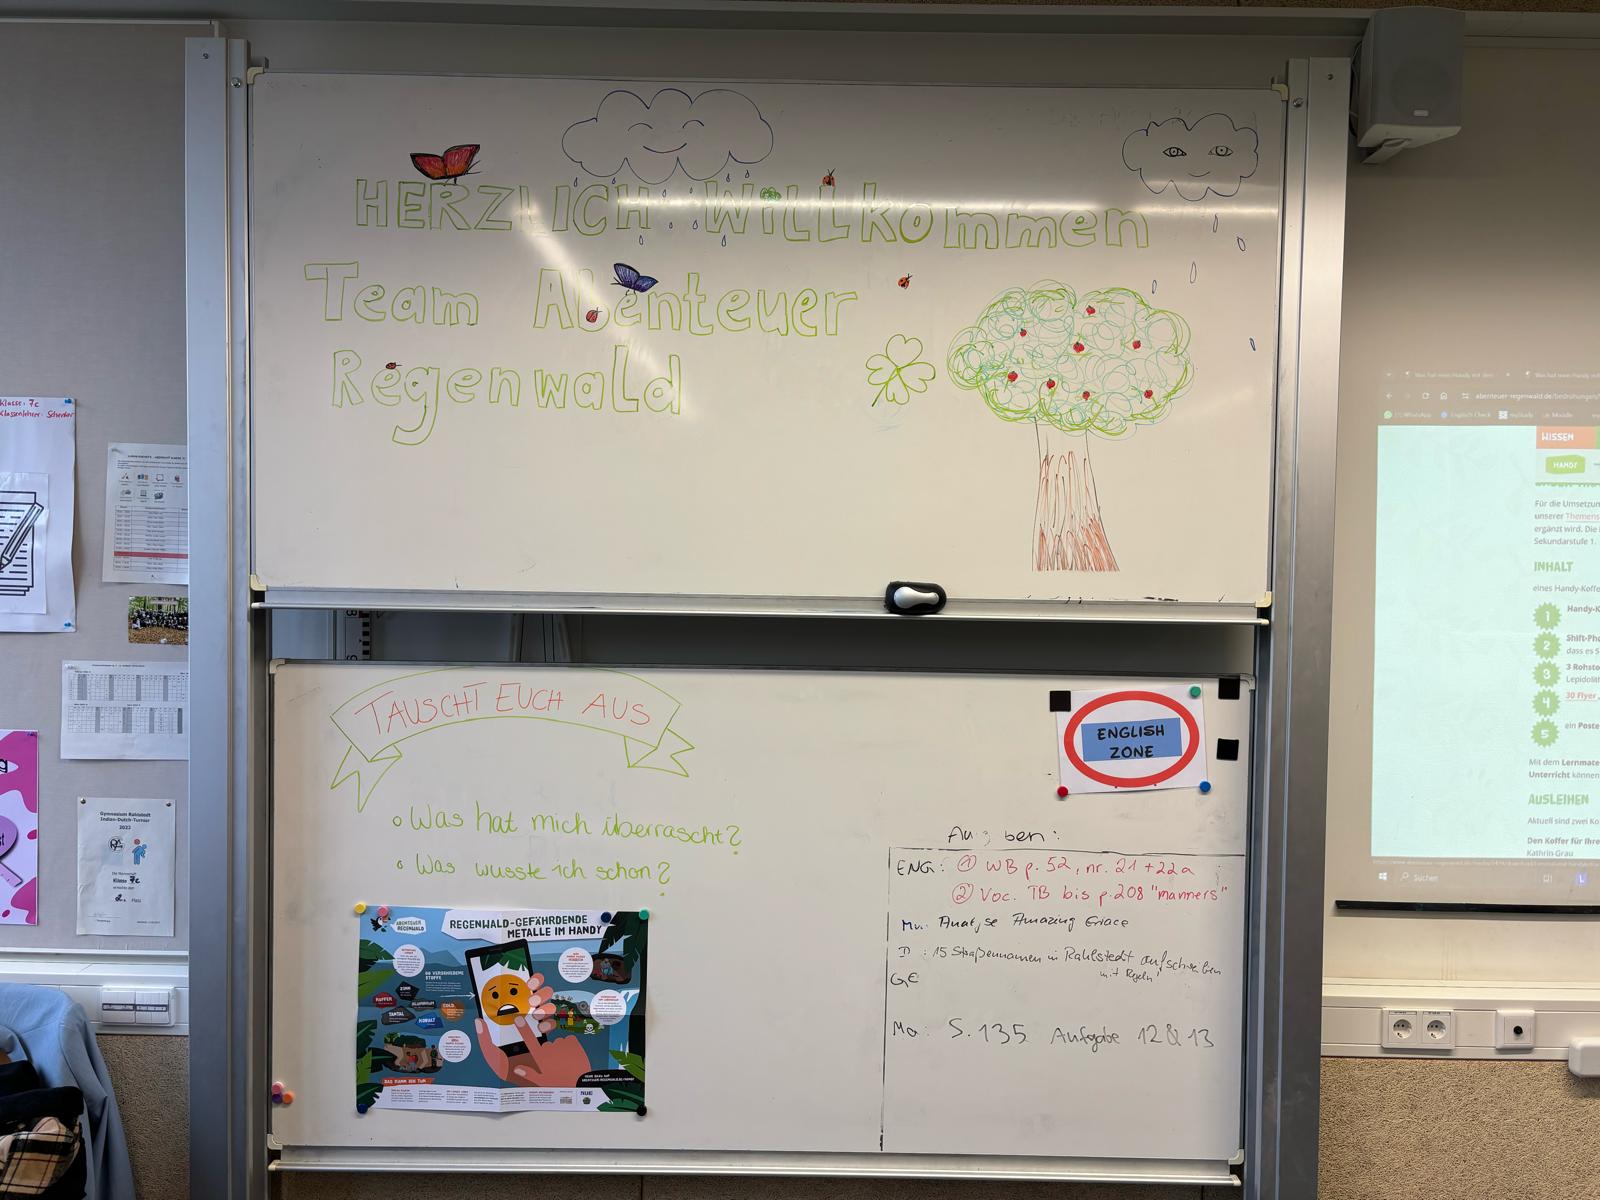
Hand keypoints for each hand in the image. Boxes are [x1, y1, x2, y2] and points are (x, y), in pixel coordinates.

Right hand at [474, 1013, 591, 1087]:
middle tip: (557, 1065)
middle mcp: (549, 1047)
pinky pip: (568, 1040)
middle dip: (550, 1053)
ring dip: (561, 1050)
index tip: (518, 1019)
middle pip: (547, 1046)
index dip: (523, 1029)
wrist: (580, 1081)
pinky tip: (572, 1056)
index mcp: (540, 1057)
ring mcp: (560, 1043)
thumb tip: (516, 1069)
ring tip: (566, 1062)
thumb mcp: (542, 1081)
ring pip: (558, 1044)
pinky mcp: (572, 1040)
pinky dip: (570, 1046)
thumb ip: (528, 1073)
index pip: (529, 1040)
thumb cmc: (560, 1083)